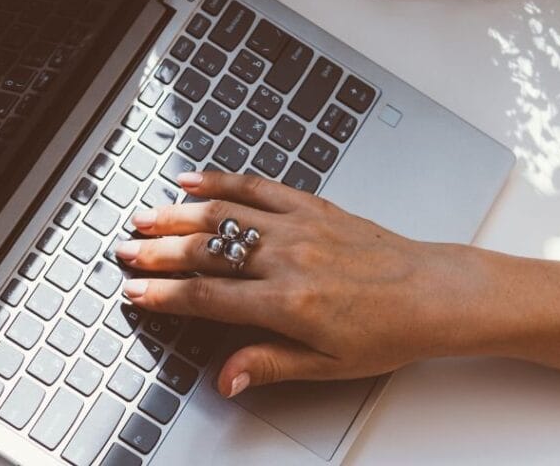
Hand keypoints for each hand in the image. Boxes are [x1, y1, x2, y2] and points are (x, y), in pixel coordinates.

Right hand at [117, 171, 472, 397]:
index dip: (165, 294)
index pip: (209, 298)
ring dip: (177, 214)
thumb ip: (269, 364)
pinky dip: (220, 180)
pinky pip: (257, 185)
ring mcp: (298, 226)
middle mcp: (288, 259)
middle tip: (125, 251)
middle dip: (158, 252)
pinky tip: (192, 180)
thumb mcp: (328, 365)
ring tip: (144, 217)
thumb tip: (225, 378)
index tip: (135, 292)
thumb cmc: (387, 332)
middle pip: (206, 251)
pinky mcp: (311, 205)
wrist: (435, 293)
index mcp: (289, 304)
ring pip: (223, 214)